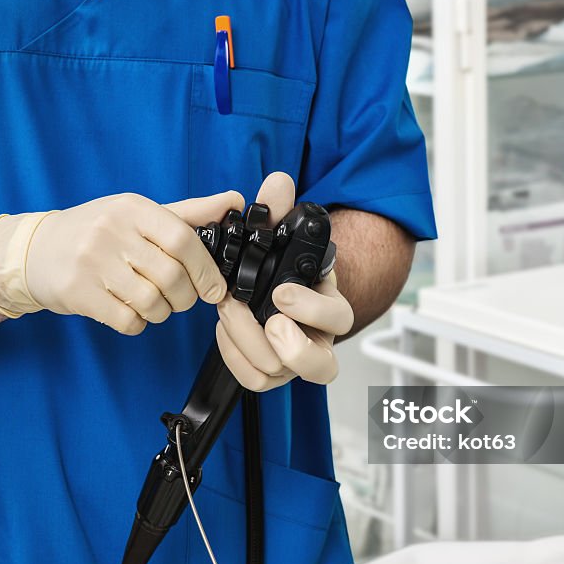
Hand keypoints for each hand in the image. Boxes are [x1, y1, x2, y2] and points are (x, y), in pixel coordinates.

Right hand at [0, 191, 244, 333]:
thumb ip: (189, 213)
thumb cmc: (96, 232)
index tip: (215, 289)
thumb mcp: (138, 214)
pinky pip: (126, 320)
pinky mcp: (78, 292)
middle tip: (182, 300)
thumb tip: (236, 201)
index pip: (183, 239)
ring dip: (161, 312)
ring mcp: (91, 262)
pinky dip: (137, 323)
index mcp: (132, 209)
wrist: (34, 251)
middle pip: (171, 276)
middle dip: (185, 297)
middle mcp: (111, 231)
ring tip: (153, 304)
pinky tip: (130, 312)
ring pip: (151, 302)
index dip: (206, 270)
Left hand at [216, 173, 353, 390]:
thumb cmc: (283, 266)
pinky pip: (253, 380)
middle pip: (320, 365)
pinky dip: (233, 355)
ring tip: (230, 312)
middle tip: (264, 318)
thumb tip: (277, 183)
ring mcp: (292, 359)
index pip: (340, 318)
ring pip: (280, 374)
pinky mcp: (269, 371)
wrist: (273, 288)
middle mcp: (317, 338)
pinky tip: (224, 328)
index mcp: (329, 304)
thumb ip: (278, 209)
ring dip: (248, 341)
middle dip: (287, 343)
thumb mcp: (282, 234)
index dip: (312, 310)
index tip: (281, 293)